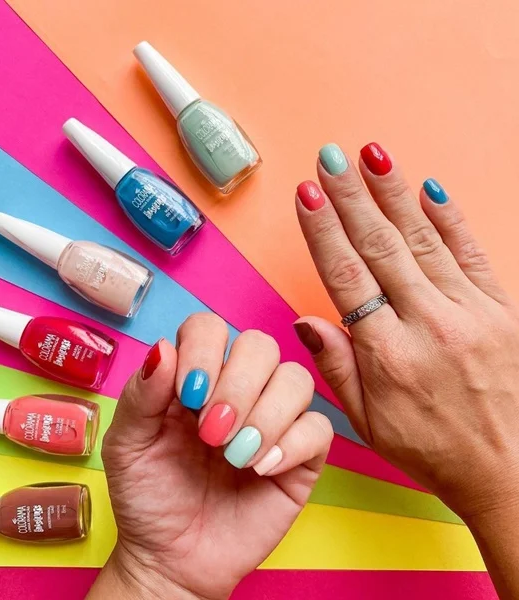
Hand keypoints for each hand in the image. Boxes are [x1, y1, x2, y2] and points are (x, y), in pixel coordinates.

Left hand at [90, 315, 332, 599]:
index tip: (187, 396)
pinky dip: (291, 443)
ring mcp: (271, 419)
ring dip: (265, 413)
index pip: (209, 328)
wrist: (173, 558)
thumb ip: (141, 395)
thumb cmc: (148, 496)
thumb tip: (164, 348)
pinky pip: (318, 428)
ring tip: (234, 455)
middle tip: (211, 432)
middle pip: (259, 344)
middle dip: (237, 384)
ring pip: (295, 378)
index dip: (204, 350)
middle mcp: (237, 388)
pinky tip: (260, 468)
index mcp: (194, 376)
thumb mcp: (127, 445)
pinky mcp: (300, 455)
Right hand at [294, 143, 518, 597]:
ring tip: (373, 156)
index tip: (307, 194)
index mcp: (389, 355)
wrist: (511, 471)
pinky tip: (431, 188)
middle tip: (331, 157)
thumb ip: (337, 366)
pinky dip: (451, 219)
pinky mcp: (502, 310)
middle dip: (351, 197)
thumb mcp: (369, 423)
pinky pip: (473, 255)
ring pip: (424, 240)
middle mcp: (429, 325)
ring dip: (394, 194)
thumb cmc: (433, 450)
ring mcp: (470, 313)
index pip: (347, 277)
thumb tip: (306, 321)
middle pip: (381, 247)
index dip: (323, 230)